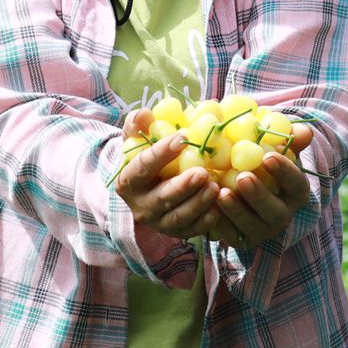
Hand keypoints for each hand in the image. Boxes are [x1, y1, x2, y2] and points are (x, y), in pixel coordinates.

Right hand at [114, 108, 218, 240]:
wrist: (151, 188)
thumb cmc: (148, 157)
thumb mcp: (137, 140)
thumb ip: (138, 126)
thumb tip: (144, 115)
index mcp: (128, 182)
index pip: (142, 167)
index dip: (161, 153)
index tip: (182, 138)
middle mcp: (141, 207)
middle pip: (162, 198)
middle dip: (182, 187)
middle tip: (203, 172)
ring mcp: (159, 223)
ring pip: (178, 218)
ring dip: (198, 203)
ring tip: (215, 186)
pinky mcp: (177, 233)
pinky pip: (192, 230)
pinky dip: (207, 221)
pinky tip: (220, 206)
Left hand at [206, 123, 314, 250]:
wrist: (243, 188)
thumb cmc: (261, 163)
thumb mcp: (276, 150)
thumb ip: (289, 140)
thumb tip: (303, 131)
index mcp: (295, 192)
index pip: (296, 183)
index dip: (284, 172)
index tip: (268, 156)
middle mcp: (282, 215)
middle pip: (275, 211)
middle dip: (259, 195)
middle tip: (243, 177)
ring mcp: (262, 230)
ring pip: (252, 226)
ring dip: (237, 210)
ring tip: (221, 192)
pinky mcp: (242, 240)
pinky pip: (232, 236)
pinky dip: (220, 224)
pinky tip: (209, 208)